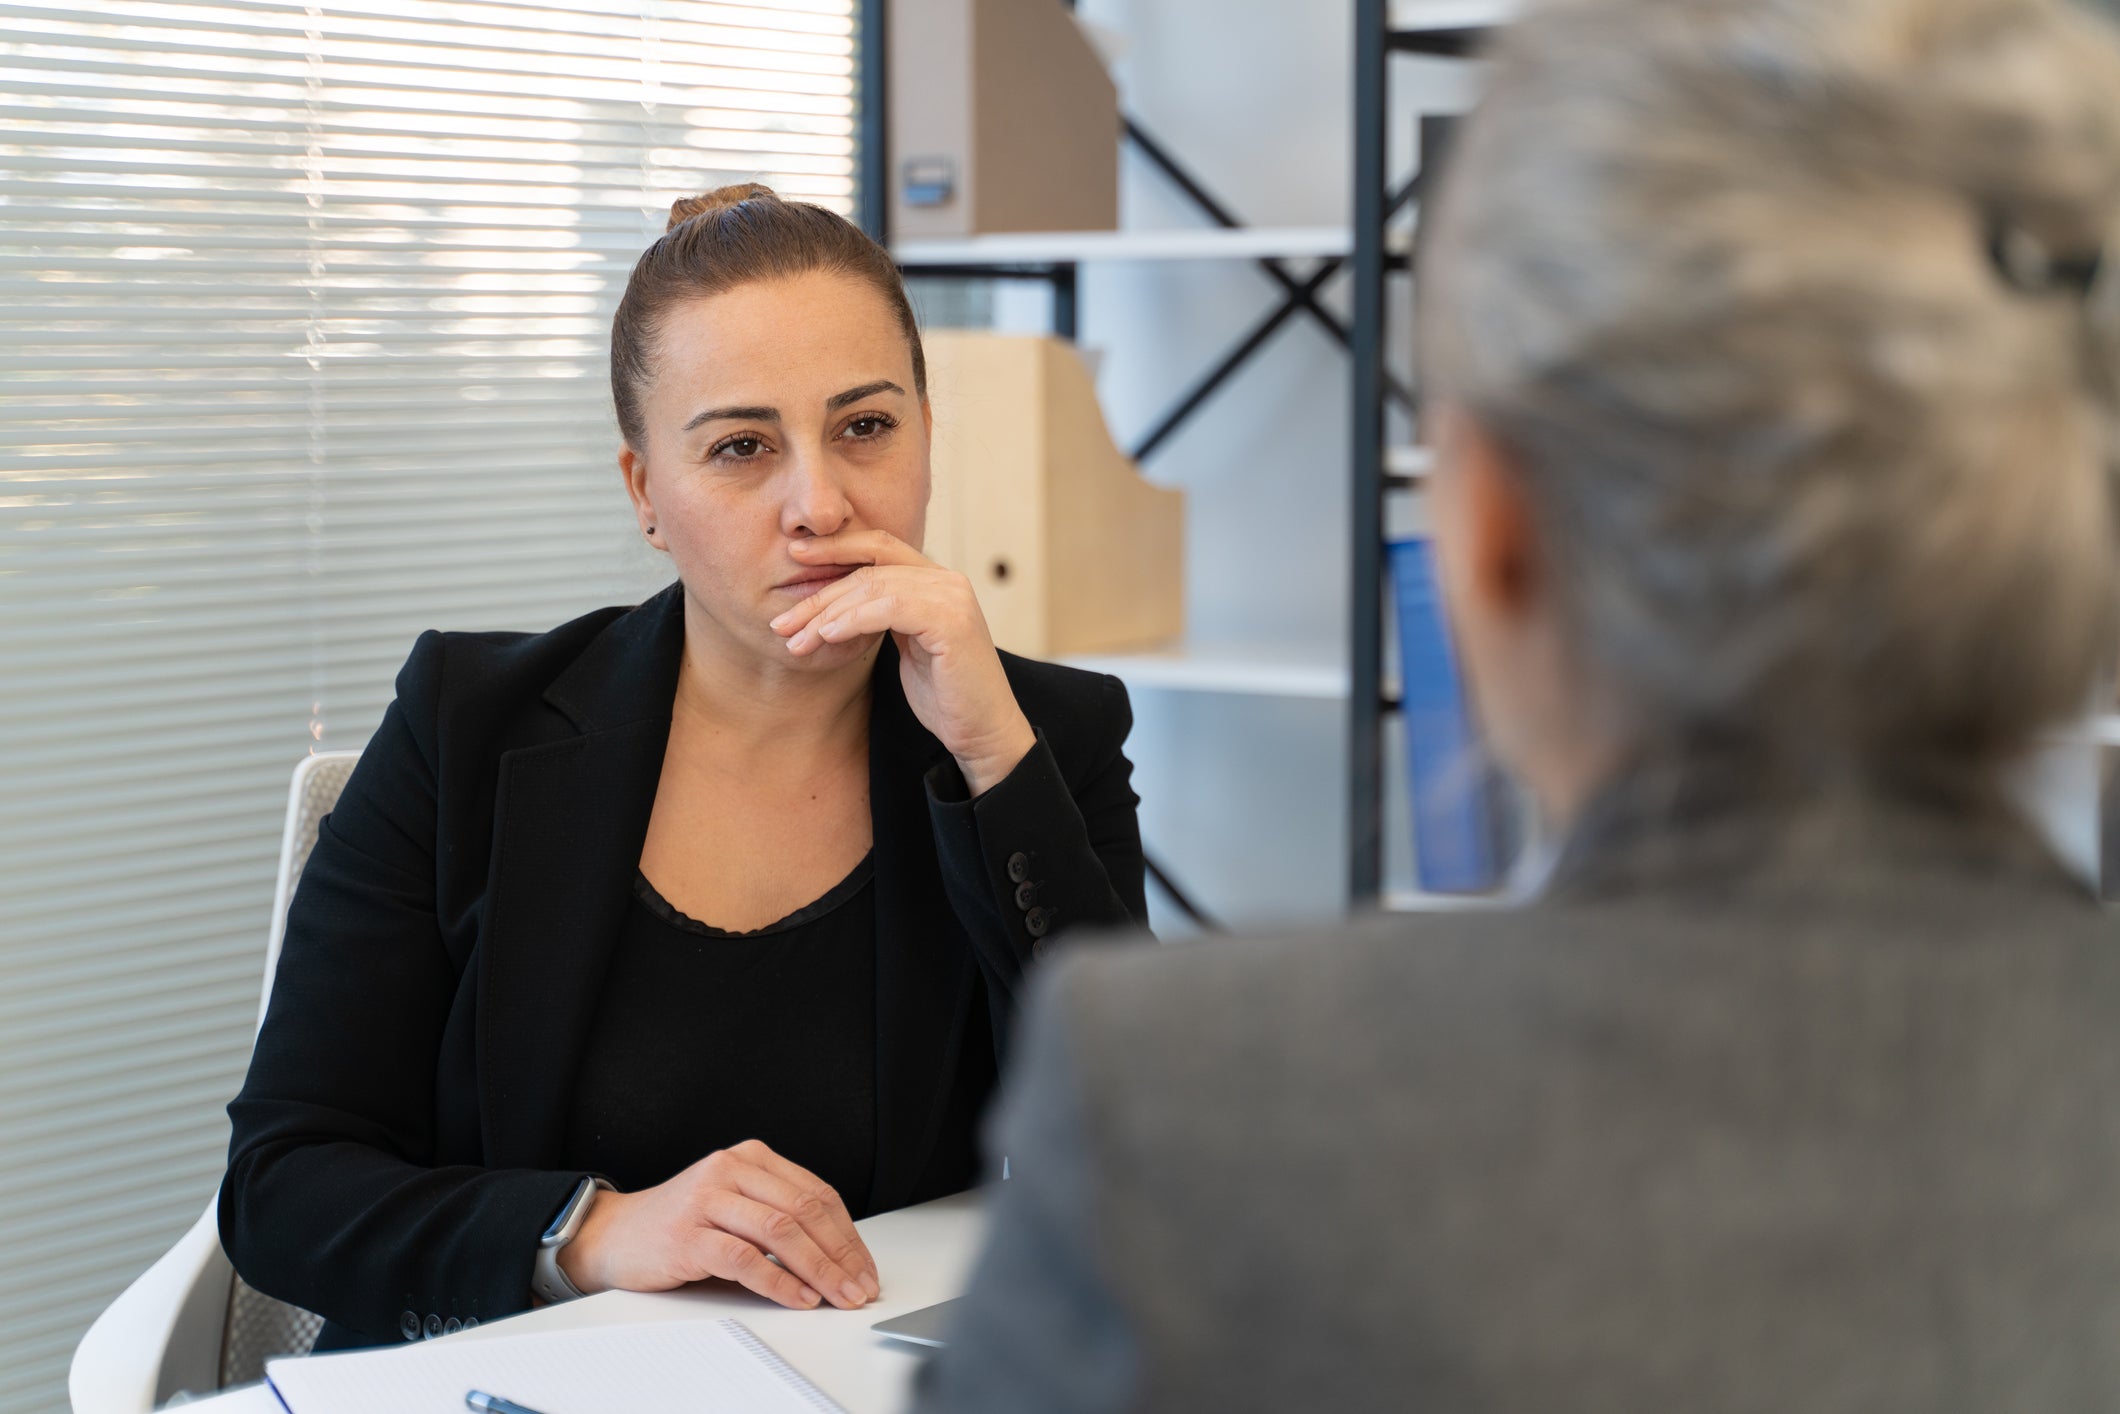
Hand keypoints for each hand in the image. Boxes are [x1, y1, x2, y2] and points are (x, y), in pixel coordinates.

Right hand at [557, 1139, 881, 1310]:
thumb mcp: (736, 1205)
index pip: (817, 1192)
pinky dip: (778, 1282)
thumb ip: (779, 1216)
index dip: (848, 1234)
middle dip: (840, 1254)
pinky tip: (798, 1298)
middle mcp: (730, 1168)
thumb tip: (839, 1257)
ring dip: (818, 1269)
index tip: (864, 1267)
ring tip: (837, 1295)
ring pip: (780, 1231)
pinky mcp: (688, 1235)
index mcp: (751, 1157)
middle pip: (804, 1209)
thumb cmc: (682, 1223)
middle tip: (859, 1287)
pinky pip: (745, 1259)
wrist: (615, 1235)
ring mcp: (707, 1199)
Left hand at [771, 530, 1035, 794]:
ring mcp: (952, 598)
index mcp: (937, 580)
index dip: (835, 546)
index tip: (795, 555)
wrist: (982, 731)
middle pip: (869, 570)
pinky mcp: (952, 621)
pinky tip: (827, 636)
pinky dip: (853, 620)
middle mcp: (947, 580)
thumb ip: (882, 615)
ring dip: (827, 614)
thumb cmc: (944, 694)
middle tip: (782, 623)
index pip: (879, 546)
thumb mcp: (905, 644)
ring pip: (874, 588)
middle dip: (819, 596)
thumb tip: (831, 604)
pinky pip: (889, 608)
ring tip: (796, 640)